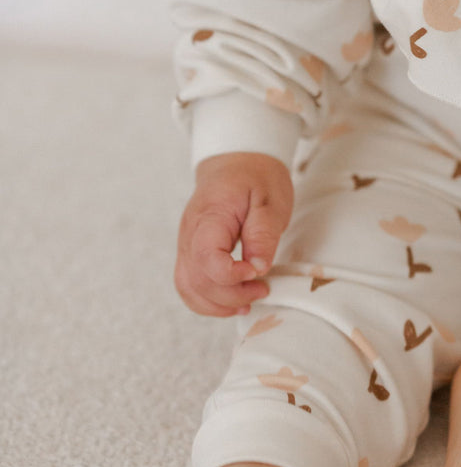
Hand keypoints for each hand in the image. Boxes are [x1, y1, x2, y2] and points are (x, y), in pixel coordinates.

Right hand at [175, 151, 293, 316]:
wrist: (237, 162)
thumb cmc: (255, 177)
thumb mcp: (269, 199)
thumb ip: (263, 233)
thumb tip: (259, 268)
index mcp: (210, 215)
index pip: (206, 257)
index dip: (231, 275)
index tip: (258, 271)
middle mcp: (190, 232)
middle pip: (197, 279)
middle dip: (231, 294)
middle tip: (263, 288)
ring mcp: (186, 243)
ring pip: (188, 287)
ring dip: (218, 304)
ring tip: (249, 301)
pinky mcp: (190, 252)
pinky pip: (189, 284)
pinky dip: (208, 300)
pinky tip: (232, 300)